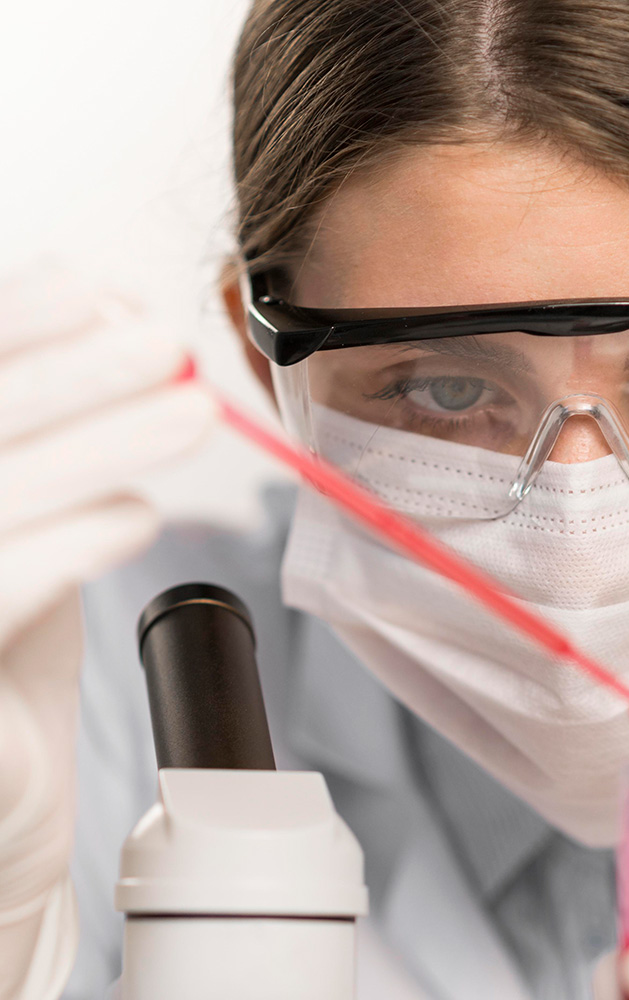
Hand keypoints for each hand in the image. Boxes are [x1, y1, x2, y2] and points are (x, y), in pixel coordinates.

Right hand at [0, 263, 215, 999]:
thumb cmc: (0, 663)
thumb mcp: (21, 527)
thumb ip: (47, 437)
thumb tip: (121, 321)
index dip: (18, 318)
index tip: (103, 293)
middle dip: (75, 369)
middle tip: (169, 342)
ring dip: (104, 440)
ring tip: (195, 412)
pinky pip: (6, 580)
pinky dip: (78, 538)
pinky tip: (140, 517)